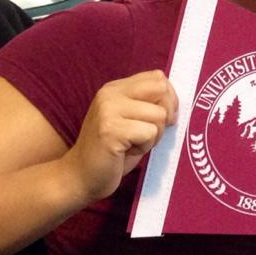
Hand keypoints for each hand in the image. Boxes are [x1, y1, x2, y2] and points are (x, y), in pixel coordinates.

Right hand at [63, 70, 177, 203]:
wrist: (81, 177)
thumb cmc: (113, 151)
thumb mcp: (131, 120)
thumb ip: (148, 104)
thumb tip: (174, 100)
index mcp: (115, 88)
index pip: (158, 77)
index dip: (169, 98)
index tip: (162, 118)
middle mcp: (110, 94)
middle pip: (161, 90)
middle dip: (165, 115)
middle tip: (149, 133)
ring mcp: (108, 110)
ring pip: (159, 115)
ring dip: (154, 136)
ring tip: (133, 144)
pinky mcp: (111, 130)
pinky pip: (150, 133)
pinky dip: (145, 147)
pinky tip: (126, 151)